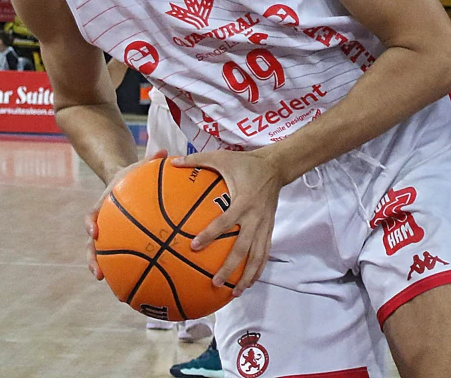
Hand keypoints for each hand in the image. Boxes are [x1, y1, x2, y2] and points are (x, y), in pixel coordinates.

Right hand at [84, 150, 167, 279]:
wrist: (123, 183)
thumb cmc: (133, 177)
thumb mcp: (139, 167)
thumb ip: (150, 161)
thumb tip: (163, 151)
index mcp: (103, 206)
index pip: (92, 215)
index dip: (90, 224)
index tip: (93, 232)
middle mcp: (102, 224)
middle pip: (92, 244)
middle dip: (93, 259)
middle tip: (97, 272)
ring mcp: (108, 235)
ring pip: (102, 256)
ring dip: (104, 271)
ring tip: (112, 288)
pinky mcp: (118, 242)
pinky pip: (120, 259)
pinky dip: (126, 272)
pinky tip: (139, 287)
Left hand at [174, 147, 283, 296]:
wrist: (276, 166)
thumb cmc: (246, 162)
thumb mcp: (222, 157)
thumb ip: (198, 160)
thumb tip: (173, 161)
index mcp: (243, 201)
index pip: (226, 221)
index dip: (210, 234)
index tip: (194, 246)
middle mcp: (255, 217)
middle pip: (243, 247)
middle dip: (230, 267)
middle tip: (214, 282)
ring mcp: (264, 225)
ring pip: (257, 256)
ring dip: (247, 275)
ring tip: (235, 292)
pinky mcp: (270, 228)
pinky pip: (265, 252)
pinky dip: (258, 269)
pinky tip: (249, 282)